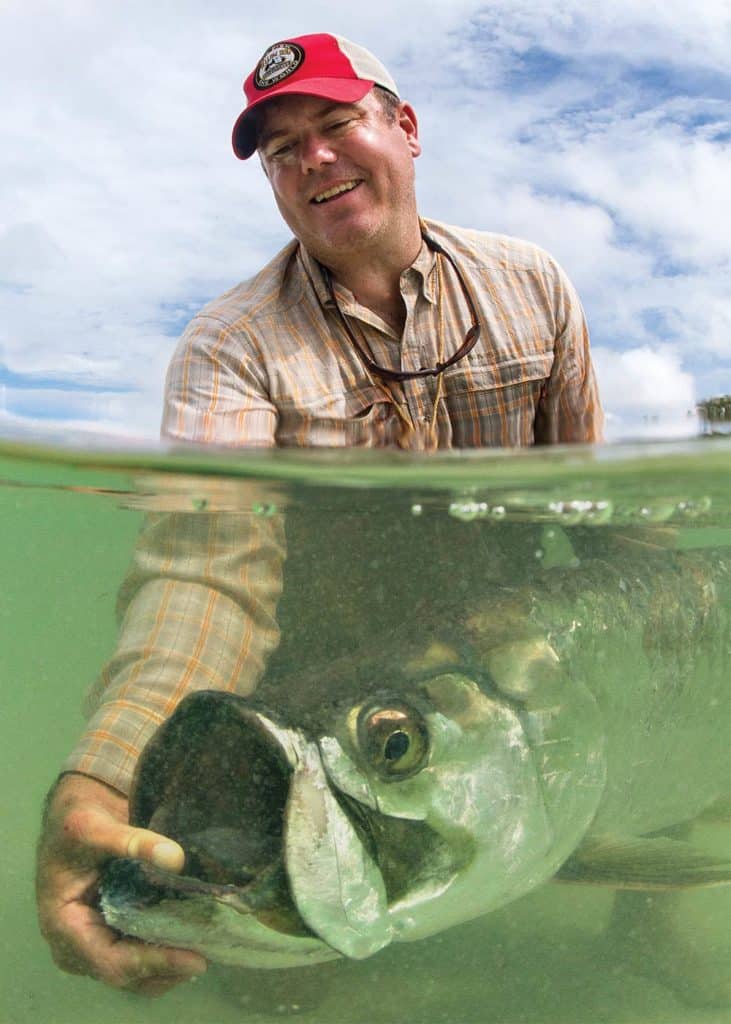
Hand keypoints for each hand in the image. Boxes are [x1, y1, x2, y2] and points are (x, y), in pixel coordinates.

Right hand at [36, 772, 206, 996]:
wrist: (73, 816)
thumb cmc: (76, 823)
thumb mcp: (96, 827)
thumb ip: (133, 841)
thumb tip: (176, 858)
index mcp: (64, 924)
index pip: (111, 961)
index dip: (153, 962)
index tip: (193, 959)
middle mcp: (77, 944)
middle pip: (126, 973)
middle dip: (166, 967)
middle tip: (208, 953)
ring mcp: (95, 942)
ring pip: (136, 972)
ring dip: (169, 963)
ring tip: (206, 946)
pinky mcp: (112, 933)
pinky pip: (140, 953)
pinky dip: (166, 950)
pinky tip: (194, 936)